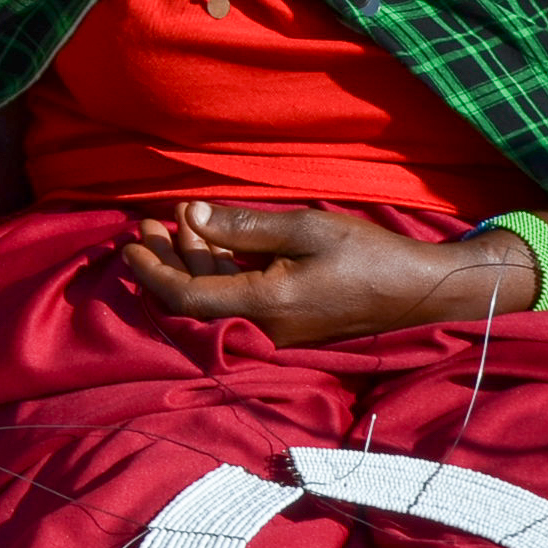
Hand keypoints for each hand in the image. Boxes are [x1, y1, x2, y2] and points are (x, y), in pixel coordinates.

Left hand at [117, 201, 547, 346]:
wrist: (420, 290)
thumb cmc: (368, 254)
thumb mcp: (304, 229)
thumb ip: (244, 228)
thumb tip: (190, 216)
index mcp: (264, 304)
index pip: (185, 295)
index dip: (151, 270)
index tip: (127, 242)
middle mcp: (264, 326)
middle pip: (194, 298)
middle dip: (165, 260)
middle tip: (144, 225)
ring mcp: (276, 330)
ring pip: (215, 298)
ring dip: (190, 262)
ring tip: (170, 224)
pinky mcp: (287, 325)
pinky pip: (237, 300)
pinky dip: (217, 271)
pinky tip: (208, 242)